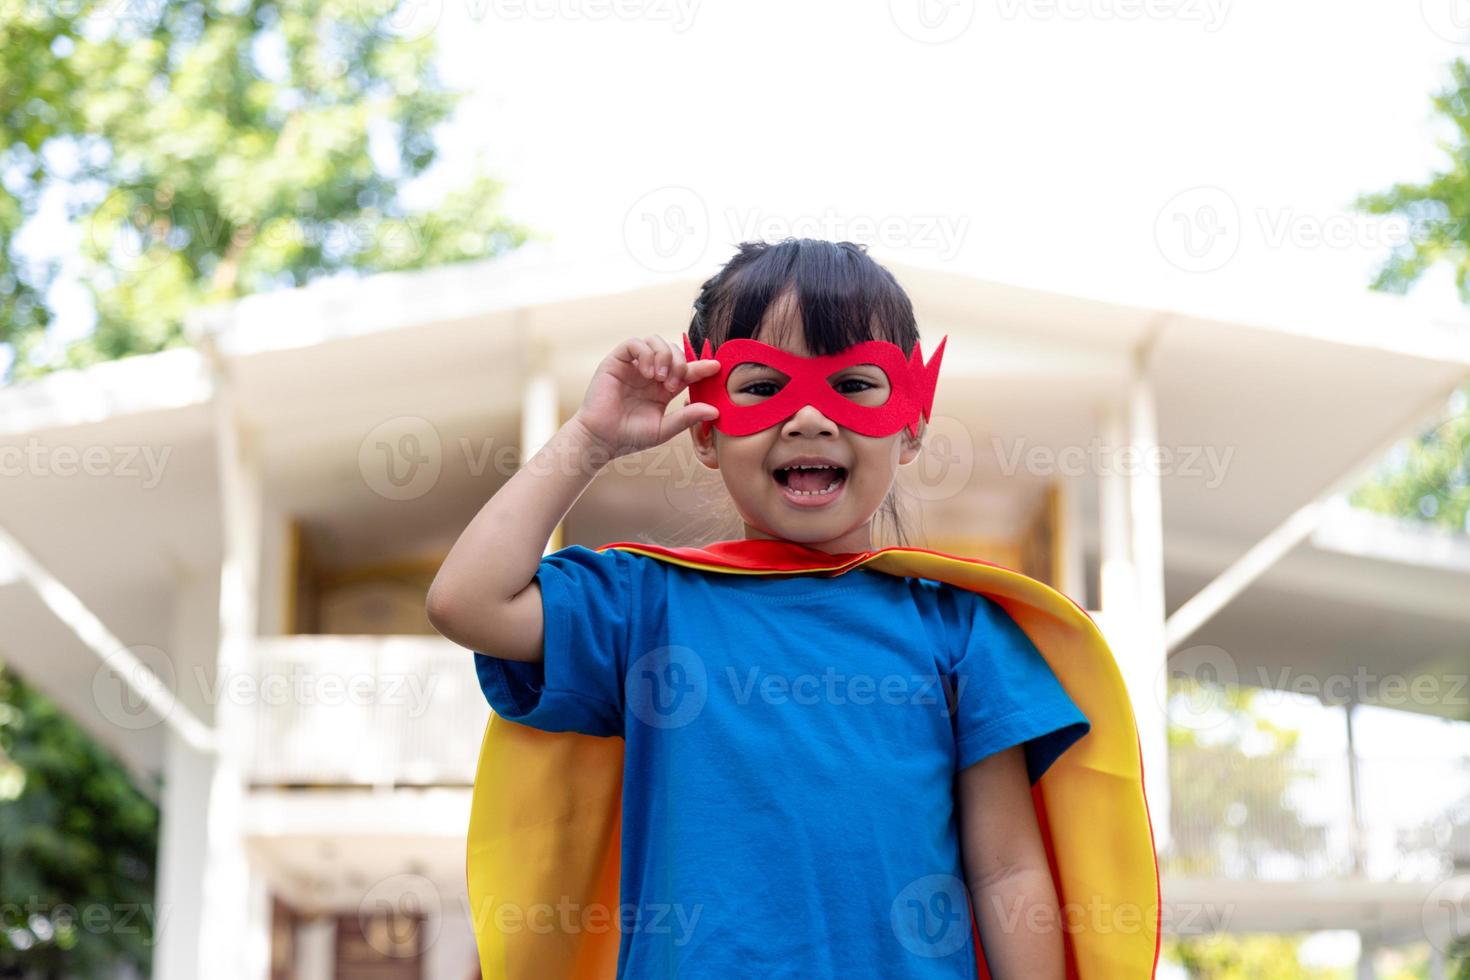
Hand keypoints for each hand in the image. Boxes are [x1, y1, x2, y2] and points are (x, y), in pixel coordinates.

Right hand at [571, 335, 721, 459]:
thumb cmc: (630, 437)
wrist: (602, 440)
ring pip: (655, 341)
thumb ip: (687, 418)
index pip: (686, 370)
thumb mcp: (664, 429)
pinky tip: (647, 373)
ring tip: (660, 379)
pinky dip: (646, 353)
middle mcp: (650, 373)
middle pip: (673, 350)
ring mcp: (633, 366)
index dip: (701, 366)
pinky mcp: (616, 361)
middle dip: (680, 363)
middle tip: (673, 384)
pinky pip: (635, 343)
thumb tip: (715, 411)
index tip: (716, 367)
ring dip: (664, 356)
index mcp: (663, 388)